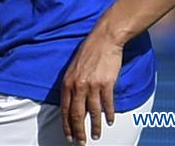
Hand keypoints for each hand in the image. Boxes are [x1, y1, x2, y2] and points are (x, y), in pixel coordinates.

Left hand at [60, 26, 123, 143]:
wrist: (104, 40)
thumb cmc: (88, 52)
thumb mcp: (73, 68)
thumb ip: (71, 85)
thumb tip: (71, 103)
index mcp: (68, 81)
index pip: (65, 108)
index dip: (67, 124)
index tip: (69, 136)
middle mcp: (78, 85)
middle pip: (77, 114)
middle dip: (78, 131)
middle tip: (81, 143)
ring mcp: (92, 85)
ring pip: (93, 113)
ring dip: (95, 127)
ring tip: (96, 136)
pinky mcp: (106, 84)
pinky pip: (107, 105)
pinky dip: (108, 115)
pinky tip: (109, 121)